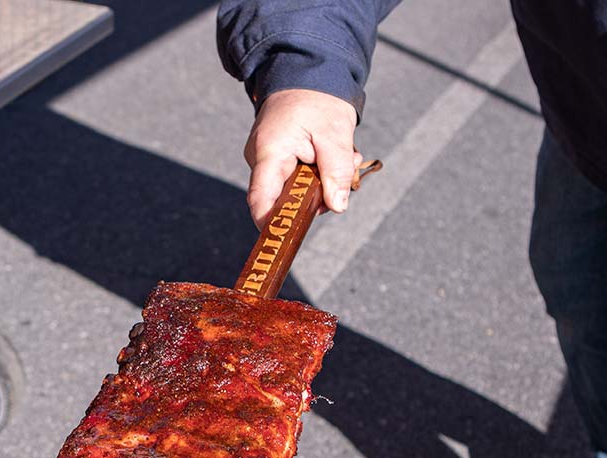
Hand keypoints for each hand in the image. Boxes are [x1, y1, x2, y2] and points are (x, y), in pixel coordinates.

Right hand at [243, 89, 360, 227]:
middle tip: (345, 177)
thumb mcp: (335, 133)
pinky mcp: (278, 156)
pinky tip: (334, 154)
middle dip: (317, 196)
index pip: (261, 202)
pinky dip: (318, 171)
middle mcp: (261, 159)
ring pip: (294, 188)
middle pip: (282, 199)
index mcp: (269, 153)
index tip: (291, 238)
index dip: (272, 225)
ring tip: (345, 158)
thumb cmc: (317, 97)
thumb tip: (337, 207)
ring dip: (323, 181)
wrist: (306, 69)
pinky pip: (296, 176)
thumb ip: (336, 172)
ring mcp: (268, 158)